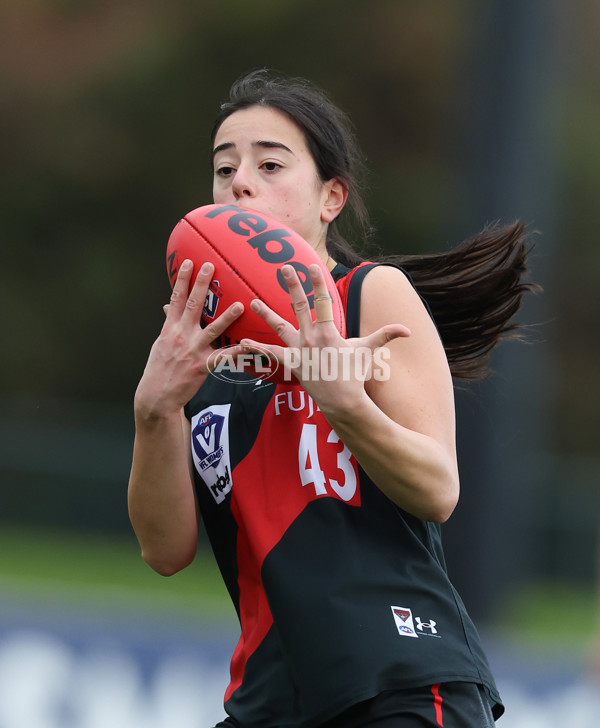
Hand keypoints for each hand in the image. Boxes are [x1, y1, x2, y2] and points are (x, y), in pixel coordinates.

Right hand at [134, 260, 244, 419]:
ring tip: (240, 305)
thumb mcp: (160, 344)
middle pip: (193, 305)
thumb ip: (168, 325)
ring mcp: (193, 350)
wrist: (157, 396)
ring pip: (212, 329)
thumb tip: (168, 307)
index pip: (176, 298)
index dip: (182, 280)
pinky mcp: (203, 366)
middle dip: (202, 284)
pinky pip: (224, 357)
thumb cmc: (159, 370)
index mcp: (170, 328)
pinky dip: (237, 352)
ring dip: (227, 317)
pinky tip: (249, 345)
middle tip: (211, 266)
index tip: (189, 263)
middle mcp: (181, 335)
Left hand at [241, 264, 410, 410]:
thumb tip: (407, 330)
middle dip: (291, 285)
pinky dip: (257, 348)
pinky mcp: (291, 364)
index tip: (309, 265)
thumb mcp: (369, 352)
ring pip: (279, 327)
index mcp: (328, 332)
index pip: (322, 301)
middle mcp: (310, 338)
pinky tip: (242, 342)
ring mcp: (299, 351)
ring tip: (252, 302)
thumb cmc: (355, 376)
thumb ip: (385, 335)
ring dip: (266, 313)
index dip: (316, 282)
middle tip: (283, 268)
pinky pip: (271, 355)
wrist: (343, 403)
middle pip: (298, 306)